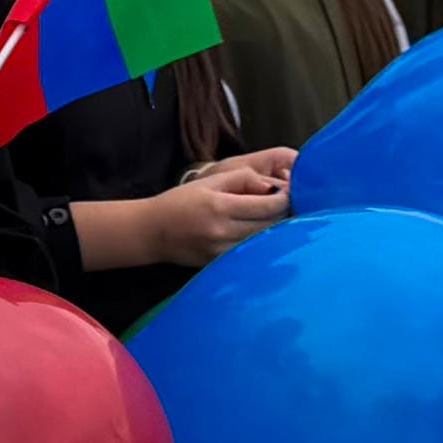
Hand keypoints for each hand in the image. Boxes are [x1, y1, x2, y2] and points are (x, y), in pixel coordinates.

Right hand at [154, 157, 290, 266]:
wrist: (151, 232)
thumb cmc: (180, 202)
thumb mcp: (209, 181)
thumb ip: (242, 178)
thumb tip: (271, 186)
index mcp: (220, 206)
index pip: (268, 206)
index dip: (284, 199)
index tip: (290, 193)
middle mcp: (222, 231)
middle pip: (270, 225)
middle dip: (283, 214)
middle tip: (288, 205)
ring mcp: (221, 251)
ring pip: (263, 241)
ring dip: (274, 230)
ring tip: (276, 219)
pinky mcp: (219, 263)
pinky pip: (250, 253)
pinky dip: (260, 243)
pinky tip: (259, 235)